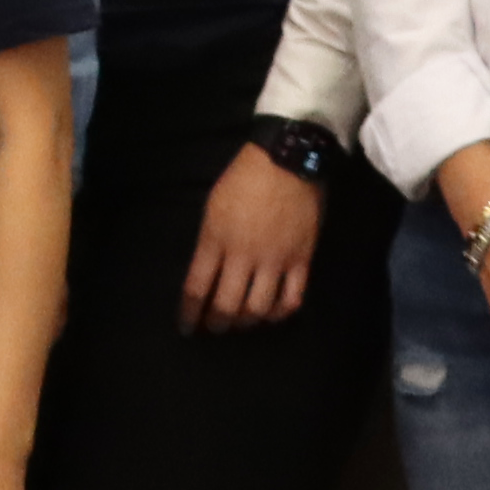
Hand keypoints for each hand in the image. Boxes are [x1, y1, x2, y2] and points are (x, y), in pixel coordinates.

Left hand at [183, 147, 321, 331]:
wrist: (287, 160)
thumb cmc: (243, 178)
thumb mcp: (212, 208)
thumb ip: (209, 242)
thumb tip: (208, 272)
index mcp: (215, 240)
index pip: (197, 289)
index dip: (189, 314)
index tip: (187, 327)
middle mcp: (243, 255)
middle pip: (226, 306)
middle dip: (217, 324)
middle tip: (214, 329)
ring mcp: (275, 259)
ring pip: (258, 308)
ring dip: (247, 322)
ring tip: (242, 323)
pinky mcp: (302, 259)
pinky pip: (292, 298)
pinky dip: (281, 313)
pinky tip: (273, 314)